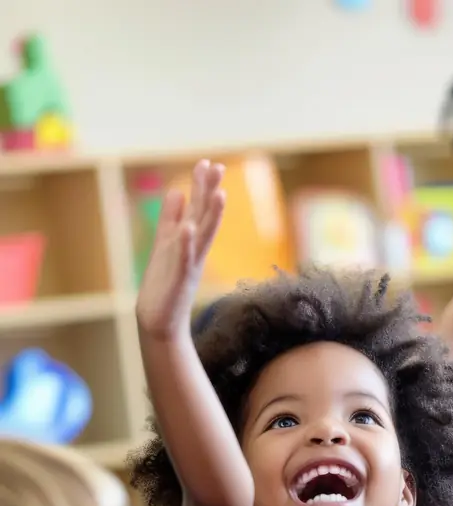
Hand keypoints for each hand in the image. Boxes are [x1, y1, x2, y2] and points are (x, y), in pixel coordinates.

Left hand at [136, 159, 225, 341]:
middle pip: (204, 217)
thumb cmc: (163, 286)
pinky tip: (187, 229)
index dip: (202, 188)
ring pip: (203, 236)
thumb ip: (171, 220)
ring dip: (211, 216)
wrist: (159, 322)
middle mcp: (193, 251)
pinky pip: (185, 260)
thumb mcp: (165, 246)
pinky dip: (186, 244)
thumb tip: (176, 193)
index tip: (208, 163)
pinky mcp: (180, 281)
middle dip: (209, 193)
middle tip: (218, 167)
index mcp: (189, 241)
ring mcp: (189, 265)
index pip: (198, 210)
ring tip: (218, 193)